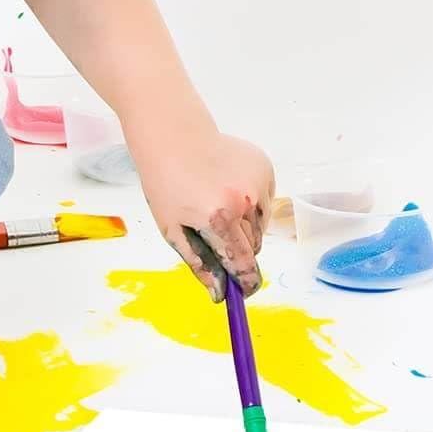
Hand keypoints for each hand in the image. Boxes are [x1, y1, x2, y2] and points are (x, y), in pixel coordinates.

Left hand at [132, 125, 275, 301]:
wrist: (174, 136)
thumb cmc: (166, 184)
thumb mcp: (173, 229)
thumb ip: (200, 264)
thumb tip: (219, 295)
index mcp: (218, 217)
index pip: (243, 263)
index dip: (246, 282)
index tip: (245, 292)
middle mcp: (244, 200)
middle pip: (254, 246)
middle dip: (238, 249)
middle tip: (215, 235)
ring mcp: (258, 182)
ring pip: (261, 225)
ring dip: (245, 226)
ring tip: (217, 205)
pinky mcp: (265, 168)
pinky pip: (266, 202)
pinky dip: (252, 204)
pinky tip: (228, 189)